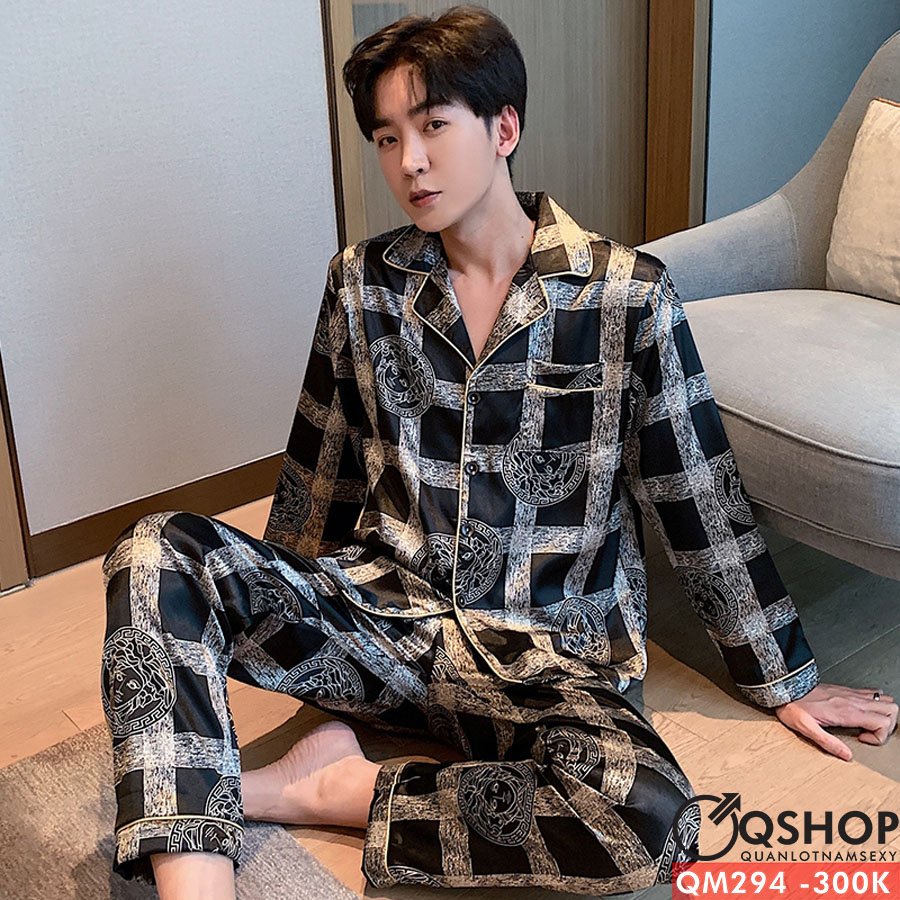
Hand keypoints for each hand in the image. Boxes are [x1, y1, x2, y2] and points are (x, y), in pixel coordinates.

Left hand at [774, 683, 897, 760]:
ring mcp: (851, 694)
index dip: (880, 736)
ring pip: (885, 700)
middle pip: (891, 709)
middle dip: (888, 725)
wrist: (785, 687)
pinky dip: (876, 704)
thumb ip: (828, 743)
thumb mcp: (806, 728)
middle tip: (872, 734)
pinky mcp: (847, 690)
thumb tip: (846, 755)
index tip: (863, 740)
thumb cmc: (793, 705)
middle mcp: (852, 700)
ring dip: (884, 714)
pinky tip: (863, 713)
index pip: (883, 722)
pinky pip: (872, 693)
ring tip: (869, 725)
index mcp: (846, 711)